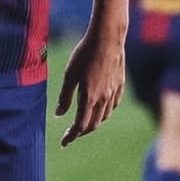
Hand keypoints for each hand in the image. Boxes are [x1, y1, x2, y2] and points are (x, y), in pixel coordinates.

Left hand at [54, 31, 125, 146]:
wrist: (108, 37)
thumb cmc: (85, 53)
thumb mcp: (69, 74)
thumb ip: (65, 96)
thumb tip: (59, 114)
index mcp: (89, 97)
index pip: (80, 125)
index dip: (71, 136)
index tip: (64, 143)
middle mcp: (103, 98)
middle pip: (93, 124)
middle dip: (81, 132)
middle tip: (71, 134)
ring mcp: (114, 91)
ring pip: (104, 115)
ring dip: (93, 122)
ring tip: (84, 121)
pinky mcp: (120, 83)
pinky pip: (114, 104)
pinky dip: (105, 111)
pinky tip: (100, 108)